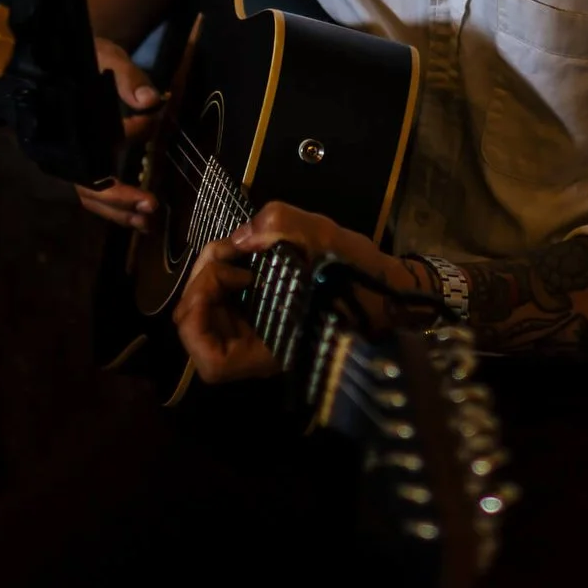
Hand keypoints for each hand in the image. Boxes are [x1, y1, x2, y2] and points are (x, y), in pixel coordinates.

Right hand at [74, 38, 163, 230]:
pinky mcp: (84, 164)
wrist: (68, 56)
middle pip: (87, 185)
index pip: (98, 137)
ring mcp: (74, 158)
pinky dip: (117, 208)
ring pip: (90, 196)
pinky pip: (95, 194)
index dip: (132, 134)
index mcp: (71, 121)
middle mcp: (68, 146)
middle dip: (118, 199)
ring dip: (119, 213)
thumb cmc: (88, 56)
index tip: (155, 121)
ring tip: (148, 224)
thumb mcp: (108, 57)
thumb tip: (152, 101)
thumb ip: (128, 77)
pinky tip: (142, 218)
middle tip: (151, 207)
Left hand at [172, 202, 429, 381]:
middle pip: (197, 333)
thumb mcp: (325, 237)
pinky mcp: (260, 317)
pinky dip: (221, 277)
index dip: (199, 318)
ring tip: (233, 251)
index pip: (212, 363)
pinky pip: (222, 304)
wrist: (391, 289)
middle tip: (225, 252)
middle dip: (199, 285)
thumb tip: (240, 235)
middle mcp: (260, 349)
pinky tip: (241, 257)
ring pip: (205, 316)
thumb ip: (278, 224)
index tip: (226, 274)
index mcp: (275, 349)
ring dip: (208, 277)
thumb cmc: (360, 274)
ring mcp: (257, 334)